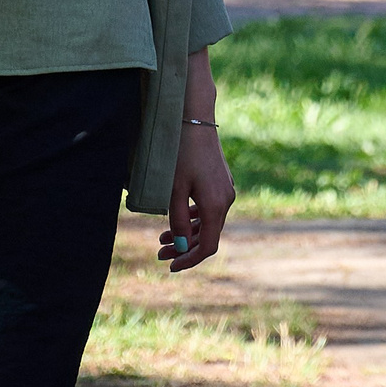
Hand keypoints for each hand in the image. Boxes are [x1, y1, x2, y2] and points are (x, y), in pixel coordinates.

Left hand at [161, 49, 234, 271]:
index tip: (171, 266)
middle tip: (159, 253)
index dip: (190, 259)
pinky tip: (179, 220)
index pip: (208, 246)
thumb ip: (179, 220)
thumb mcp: (174, 190)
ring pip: (208, 222)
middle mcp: (226, 200)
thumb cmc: (181, 154)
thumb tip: (182, 246)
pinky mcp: (220, 182)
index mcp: (216, 205)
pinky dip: (194, 218)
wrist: (194, 121)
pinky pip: (210, 209)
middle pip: (208, 236)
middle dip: (184, 248)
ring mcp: (225, 190)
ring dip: (187, 233)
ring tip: (162, 238)